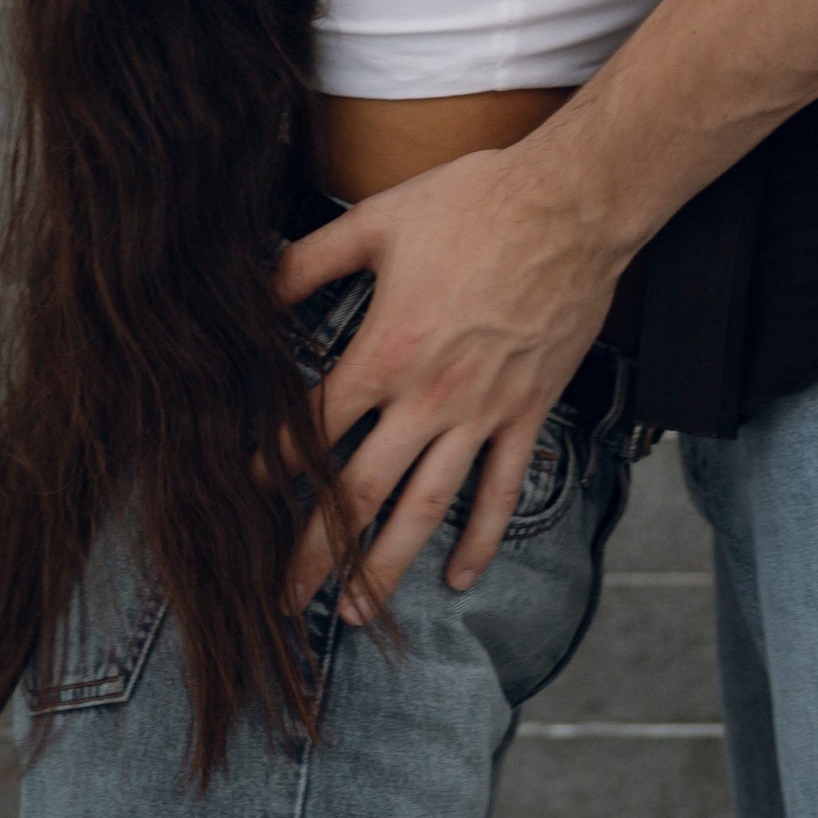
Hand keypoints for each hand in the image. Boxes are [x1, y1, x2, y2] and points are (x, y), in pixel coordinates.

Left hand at [276, 141, 625, 620]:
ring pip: (427, 508)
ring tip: (357, 613)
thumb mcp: (378, 219)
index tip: (246, 494)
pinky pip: (501, 490)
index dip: (275, 465)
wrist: (570, 204)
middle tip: (286, 602)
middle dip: (318, 552)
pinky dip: (481, 539)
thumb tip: (255, 283)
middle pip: (361, 490)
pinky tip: (461, 577)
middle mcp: (429, 396)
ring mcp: (482, 412)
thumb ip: (312, 258)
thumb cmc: (475, 204)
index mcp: (386, 350)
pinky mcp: (527, 412)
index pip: (317, 427)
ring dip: (388, 565)